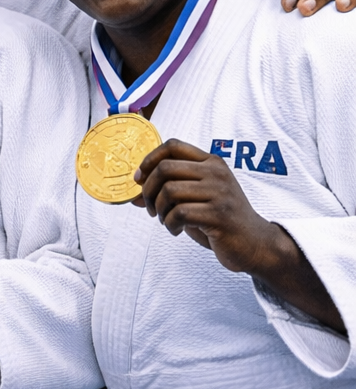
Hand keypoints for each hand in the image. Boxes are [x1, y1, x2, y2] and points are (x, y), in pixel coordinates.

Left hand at [133, 139, 342, 329]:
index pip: (173, 145)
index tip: (139, 179)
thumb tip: (133, 196)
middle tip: (152, 208)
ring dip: (159, 210)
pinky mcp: (219, 214)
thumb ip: (166, 193)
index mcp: (211, 163)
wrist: (254, 243)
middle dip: (148, 190)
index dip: (148, 159)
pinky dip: (169, 224)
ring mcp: (220, 192)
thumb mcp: (193, 200)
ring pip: (169, 191)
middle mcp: (216, 173)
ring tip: (166, 221)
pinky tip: (176, 230)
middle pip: (165, 168)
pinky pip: (179, 213)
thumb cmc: (219, 219)